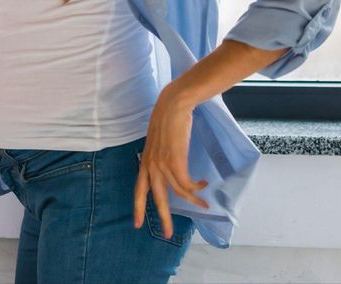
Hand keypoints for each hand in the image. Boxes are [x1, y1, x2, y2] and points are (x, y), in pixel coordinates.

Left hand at [133, 86, 208, 238]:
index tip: (136, 224)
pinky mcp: (176, 161)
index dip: (137, 207)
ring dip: (192, 201)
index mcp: (145, 162)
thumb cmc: (168, 122)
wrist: (172, 107)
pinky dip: (196, 187)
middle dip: (162, 217)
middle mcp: (151, 166)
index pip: (139, 189)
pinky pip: (187, 184)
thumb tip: (167, 167)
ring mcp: (163, 164)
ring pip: (177, 193)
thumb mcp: (159, 143)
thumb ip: (160, 157)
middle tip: (167, 234)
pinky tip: (203, 185)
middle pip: (156, 198)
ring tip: (204, 206)